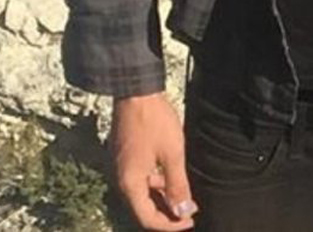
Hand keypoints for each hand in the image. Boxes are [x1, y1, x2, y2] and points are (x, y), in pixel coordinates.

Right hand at [109, 92, 197, 230]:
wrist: (136, 94)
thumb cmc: (154, 122)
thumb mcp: (173, 154)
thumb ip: (178, 184)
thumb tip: (184, 211)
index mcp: (130, 183)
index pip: (147, 218)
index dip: (170, 225)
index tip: (190, 220)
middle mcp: (122, 180)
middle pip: (143, 209)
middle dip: (167, 213)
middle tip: (189, 212)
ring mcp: (122, 169)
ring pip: (142, 194)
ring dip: (163, 198)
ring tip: (184, 195)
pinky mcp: (125, 159)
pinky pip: (140, 181)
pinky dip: (156, 184)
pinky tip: (171, 178)